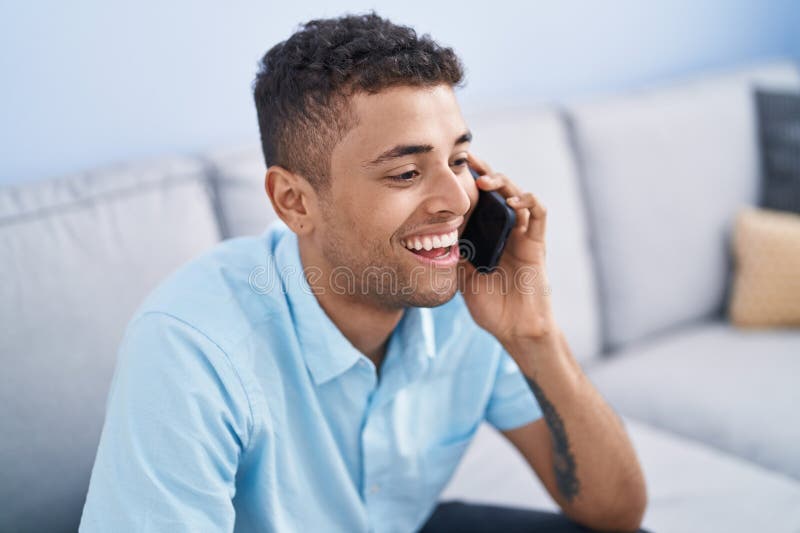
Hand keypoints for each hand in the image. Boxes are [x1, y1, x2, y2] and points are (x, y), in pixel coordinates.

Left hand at [457, 152, 555, 344]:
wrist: (514, 328)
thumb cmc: (489, 304)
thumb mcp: (460, 274)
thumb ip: (451, 253)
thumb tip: (427, 234)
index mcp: (485, 234)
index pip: (477, 199)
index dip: (466, 181)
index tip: (448, 166)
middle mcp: (504, 229)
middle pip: (497, 190)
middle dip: (483, 172)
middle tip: (466, 161)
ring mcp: (522, 234)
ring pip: (517, 194)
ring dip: (502, 183)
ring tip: (485, 182)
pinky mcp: (537, 243)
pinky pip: (539, 213)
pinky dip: (528, 201)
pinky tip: (511, 201)